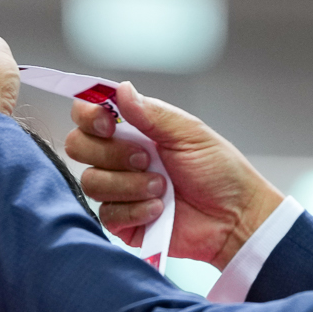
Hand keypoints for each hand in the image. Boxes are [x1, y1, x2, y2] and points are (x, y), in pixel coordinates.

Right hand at [64, 82, 282, 269]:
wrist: (234, 217)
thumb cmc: (219, 172)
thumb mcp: (189, 133)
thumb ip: (152, 113)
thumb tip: (120, 90)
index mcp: (134, 130)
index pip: (88, 116)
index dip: (89, 117)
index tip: (109, 124)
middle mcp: (120, 157)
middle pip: (78, 147)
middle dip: (111, 152)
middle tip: (146, 158)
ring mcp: (119, 190)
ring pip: (92, 182)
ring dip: (129, 184)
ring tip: (162, 187)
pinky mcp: (123, 221)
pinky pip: (107, 213)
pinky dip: (135, 209)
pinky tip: (159, 210)